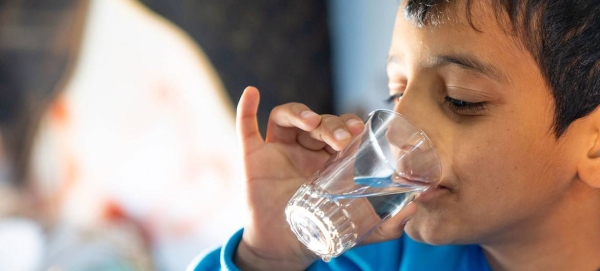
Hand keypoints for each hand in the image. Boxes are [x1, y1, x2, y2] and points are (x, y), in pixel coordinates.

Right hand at [233, 87, 415, 270]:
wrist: (283, 249)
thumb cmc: (318, 231)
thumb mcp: (357, 227)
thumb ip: (386, 224)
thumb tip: (414, 208)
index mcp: (327, 158)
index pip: (339, 129)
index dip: (349, 124)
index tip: (360, 132)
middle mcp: (303, 149)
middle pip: (317, 121)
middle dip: (331, 124)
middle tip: (342, 139)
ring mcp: (277, 150)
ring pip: (287, 116)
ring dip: (300, 113)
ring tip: (311, 124)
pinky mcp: (253, 156)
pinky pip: (247, 126)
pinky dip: (247, 108)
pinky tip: (253, 93)